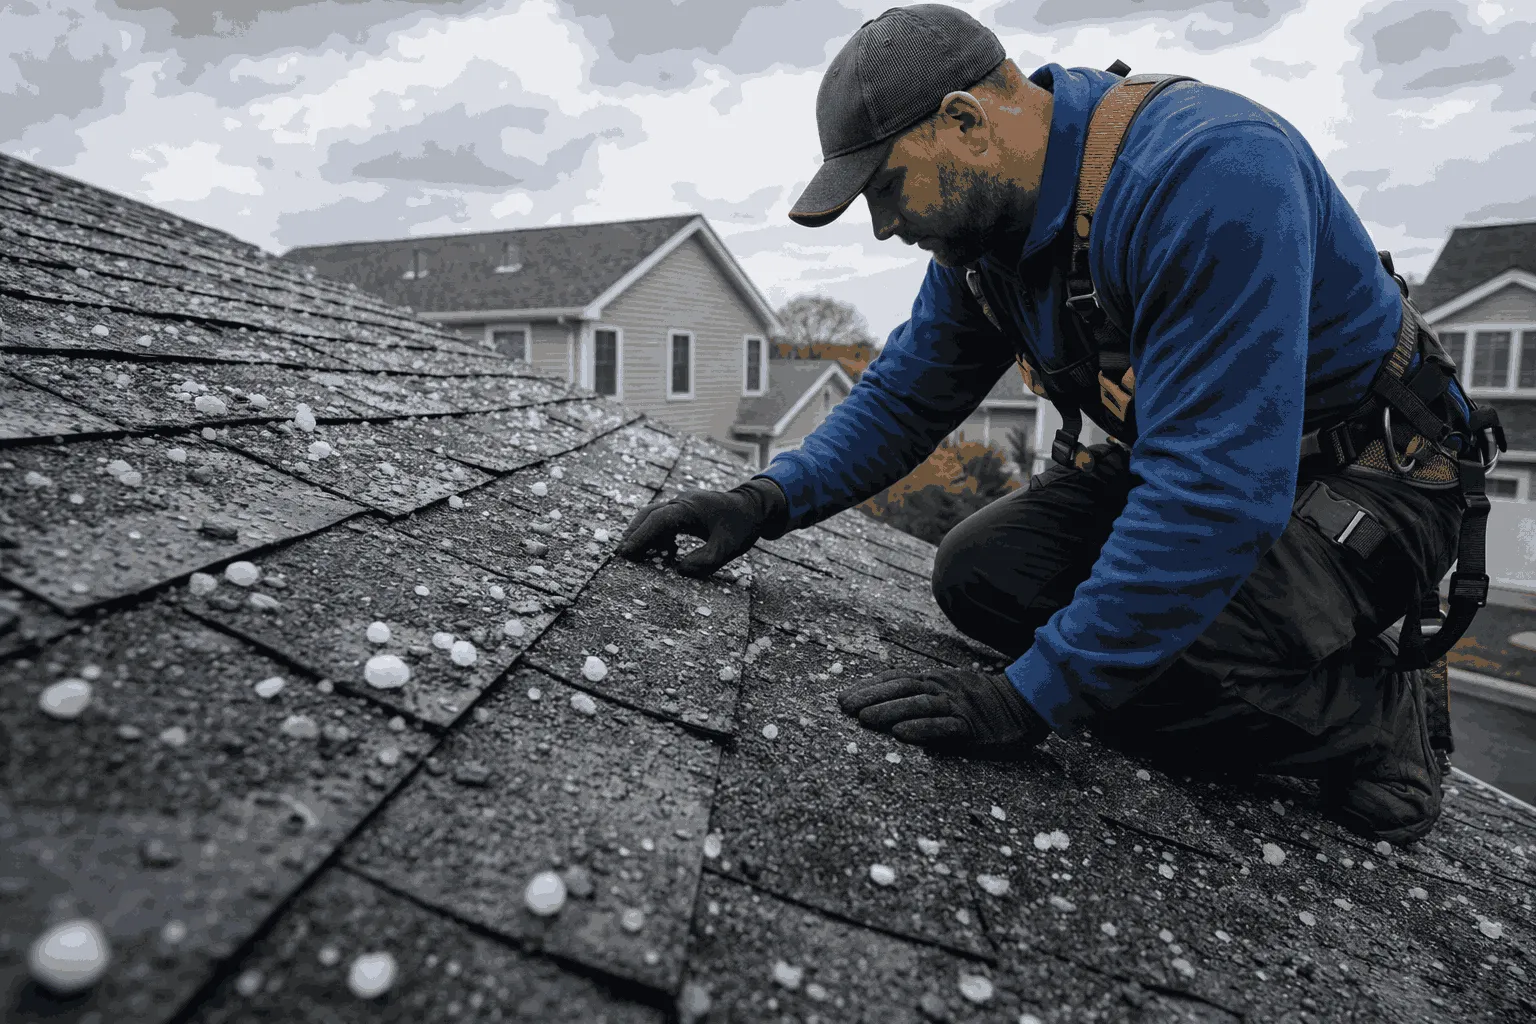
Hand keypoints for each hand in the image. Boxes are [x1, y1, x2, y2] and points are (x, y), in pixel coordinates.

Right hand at [617, 478, 785, 577]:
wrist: (755, 506)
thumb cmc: (742, 526)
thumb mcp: (727, 549)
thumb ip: (705, 562)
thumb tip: (679, 570)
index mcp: (690, 508)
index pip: (658, 521)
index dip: (640, 536)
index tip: (626, 552)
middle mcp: (682, 502)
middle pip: (649, 514)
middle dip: (634, 533)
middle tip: (622, 554)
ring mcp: (683, 503)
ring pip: (654, 515)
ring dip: (644, 532)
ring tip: (637, 555)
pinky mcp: (686, 508)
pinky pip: (664, 518)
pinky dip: (657, 532)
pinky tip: (662, 550)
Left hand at [838, 667, 1050, 759]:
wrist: (1024, 705)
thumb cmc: (979, 701)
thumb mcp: (947, 690)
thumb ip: (920, 695)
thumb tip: (880, 705)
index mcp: (934, 679)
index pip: (896, 678)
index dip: (869, 686)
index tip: (843, 697)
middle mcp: (943, 687)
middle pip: (902, 688)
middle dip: (871, 697)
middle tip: (845, 707)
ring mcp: (958, 706)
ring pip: (919, 705)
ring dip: (889, 711)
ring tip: (864, 720)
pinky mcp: (972, 728)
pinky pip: (945, 727)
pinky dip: (922, 729)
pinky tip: (901, 735)